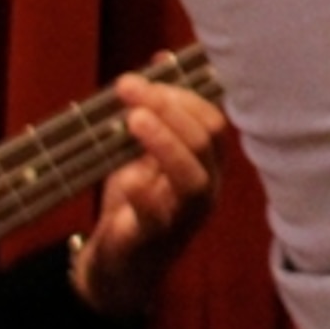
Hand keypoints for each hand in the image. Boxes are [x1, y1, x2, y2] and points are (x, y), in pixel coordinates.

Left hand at [67, 66, 227, 323]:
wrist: (117, 269)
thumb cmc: (136, 207)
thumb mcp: (146, 154)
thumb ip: (157, 115)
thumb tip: (161, 59)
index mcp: (206, 167)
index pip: (213, 123)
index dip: (183, 96)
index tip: (147, 77)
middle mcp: (203, 191)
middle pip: (207, 143)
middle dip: (169, 108)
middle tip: (129, 88)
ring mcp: (182, 217)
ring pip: (193, 179)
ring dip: (164, 143)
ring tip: (133, 119)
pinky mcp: (153, 240)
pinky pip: (157, 216)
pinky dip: (143, 192)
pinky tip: (128, 174)